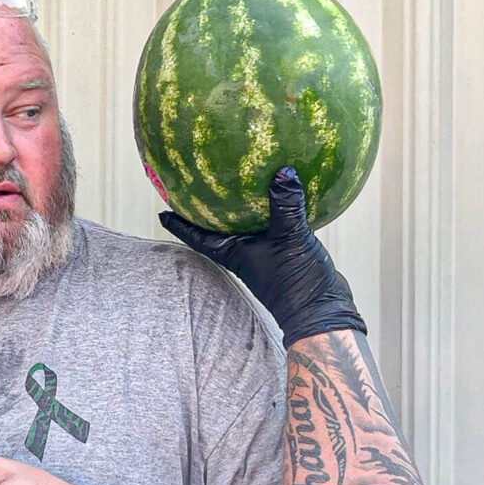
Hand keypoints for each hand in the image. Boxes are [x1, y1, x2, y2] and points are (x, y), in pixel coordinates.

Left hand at [159, 166, 366, 347]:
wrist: (322, 311)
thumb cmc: (295, 283)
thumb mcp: (290, 239)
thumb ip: (285, 205)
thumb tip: (282, 172)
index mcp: (232, 252)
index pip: (196, 235)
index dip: (178, 223)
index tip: (161, 212)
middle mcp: (243, 252)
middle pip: (217, 228)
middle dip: (206, 210)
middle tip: (194, 188)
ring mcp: (263, 253)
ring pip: (245, 226)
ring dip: (239, 209)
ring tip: (234, 184)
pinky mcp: (284, 252)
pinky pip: (274, 225)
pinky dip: (275, 210)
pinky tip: (286, 192)